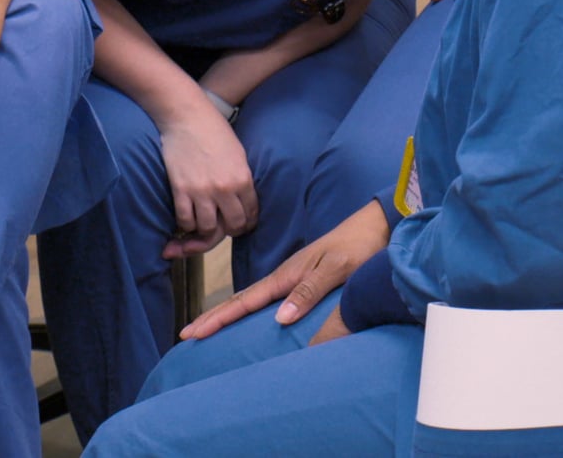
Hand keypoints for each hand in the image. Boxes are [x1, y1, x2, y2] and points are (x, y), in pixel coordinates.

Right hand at [158, 96, 258, 256]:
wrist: (186, 116)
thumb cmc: (215, 130)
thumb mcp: (239, 154)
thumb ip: (242, 179)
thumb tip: (242, 201)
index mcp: (243, 178)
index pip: (251, 214)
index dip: (248, 222)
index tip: (242, 222)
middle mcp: (224, 189)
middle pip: (232, 226)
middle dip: (230, 229)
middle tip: (225, 225)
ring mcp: (201, 191)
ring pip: (208, 229)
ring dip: (206, 229)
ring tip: (205, 221)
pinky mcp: (181, 190)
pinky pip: (185, 220)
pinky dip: (187, 224)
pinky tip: (189, 217)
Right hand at [179, 199, 390, 340]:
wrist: (375, 227)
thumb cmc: (358, 246)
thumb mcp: (336, 268)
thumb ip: (309, 290)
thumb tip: (279, 319)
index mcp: (287, 275)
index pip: (245, 300)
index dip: (218, 317)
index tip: (193, 331)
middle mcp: (284, 277)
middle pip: (241, 300)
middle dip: (213, 316)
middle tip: (187, 334)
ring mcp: (292, 278)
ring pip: (251, 299)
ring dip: (227, 313)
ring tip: (207, 327)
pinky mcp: (303, 280)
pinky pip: (268, 299)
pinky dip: (249, 309)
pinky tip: (249, 318)